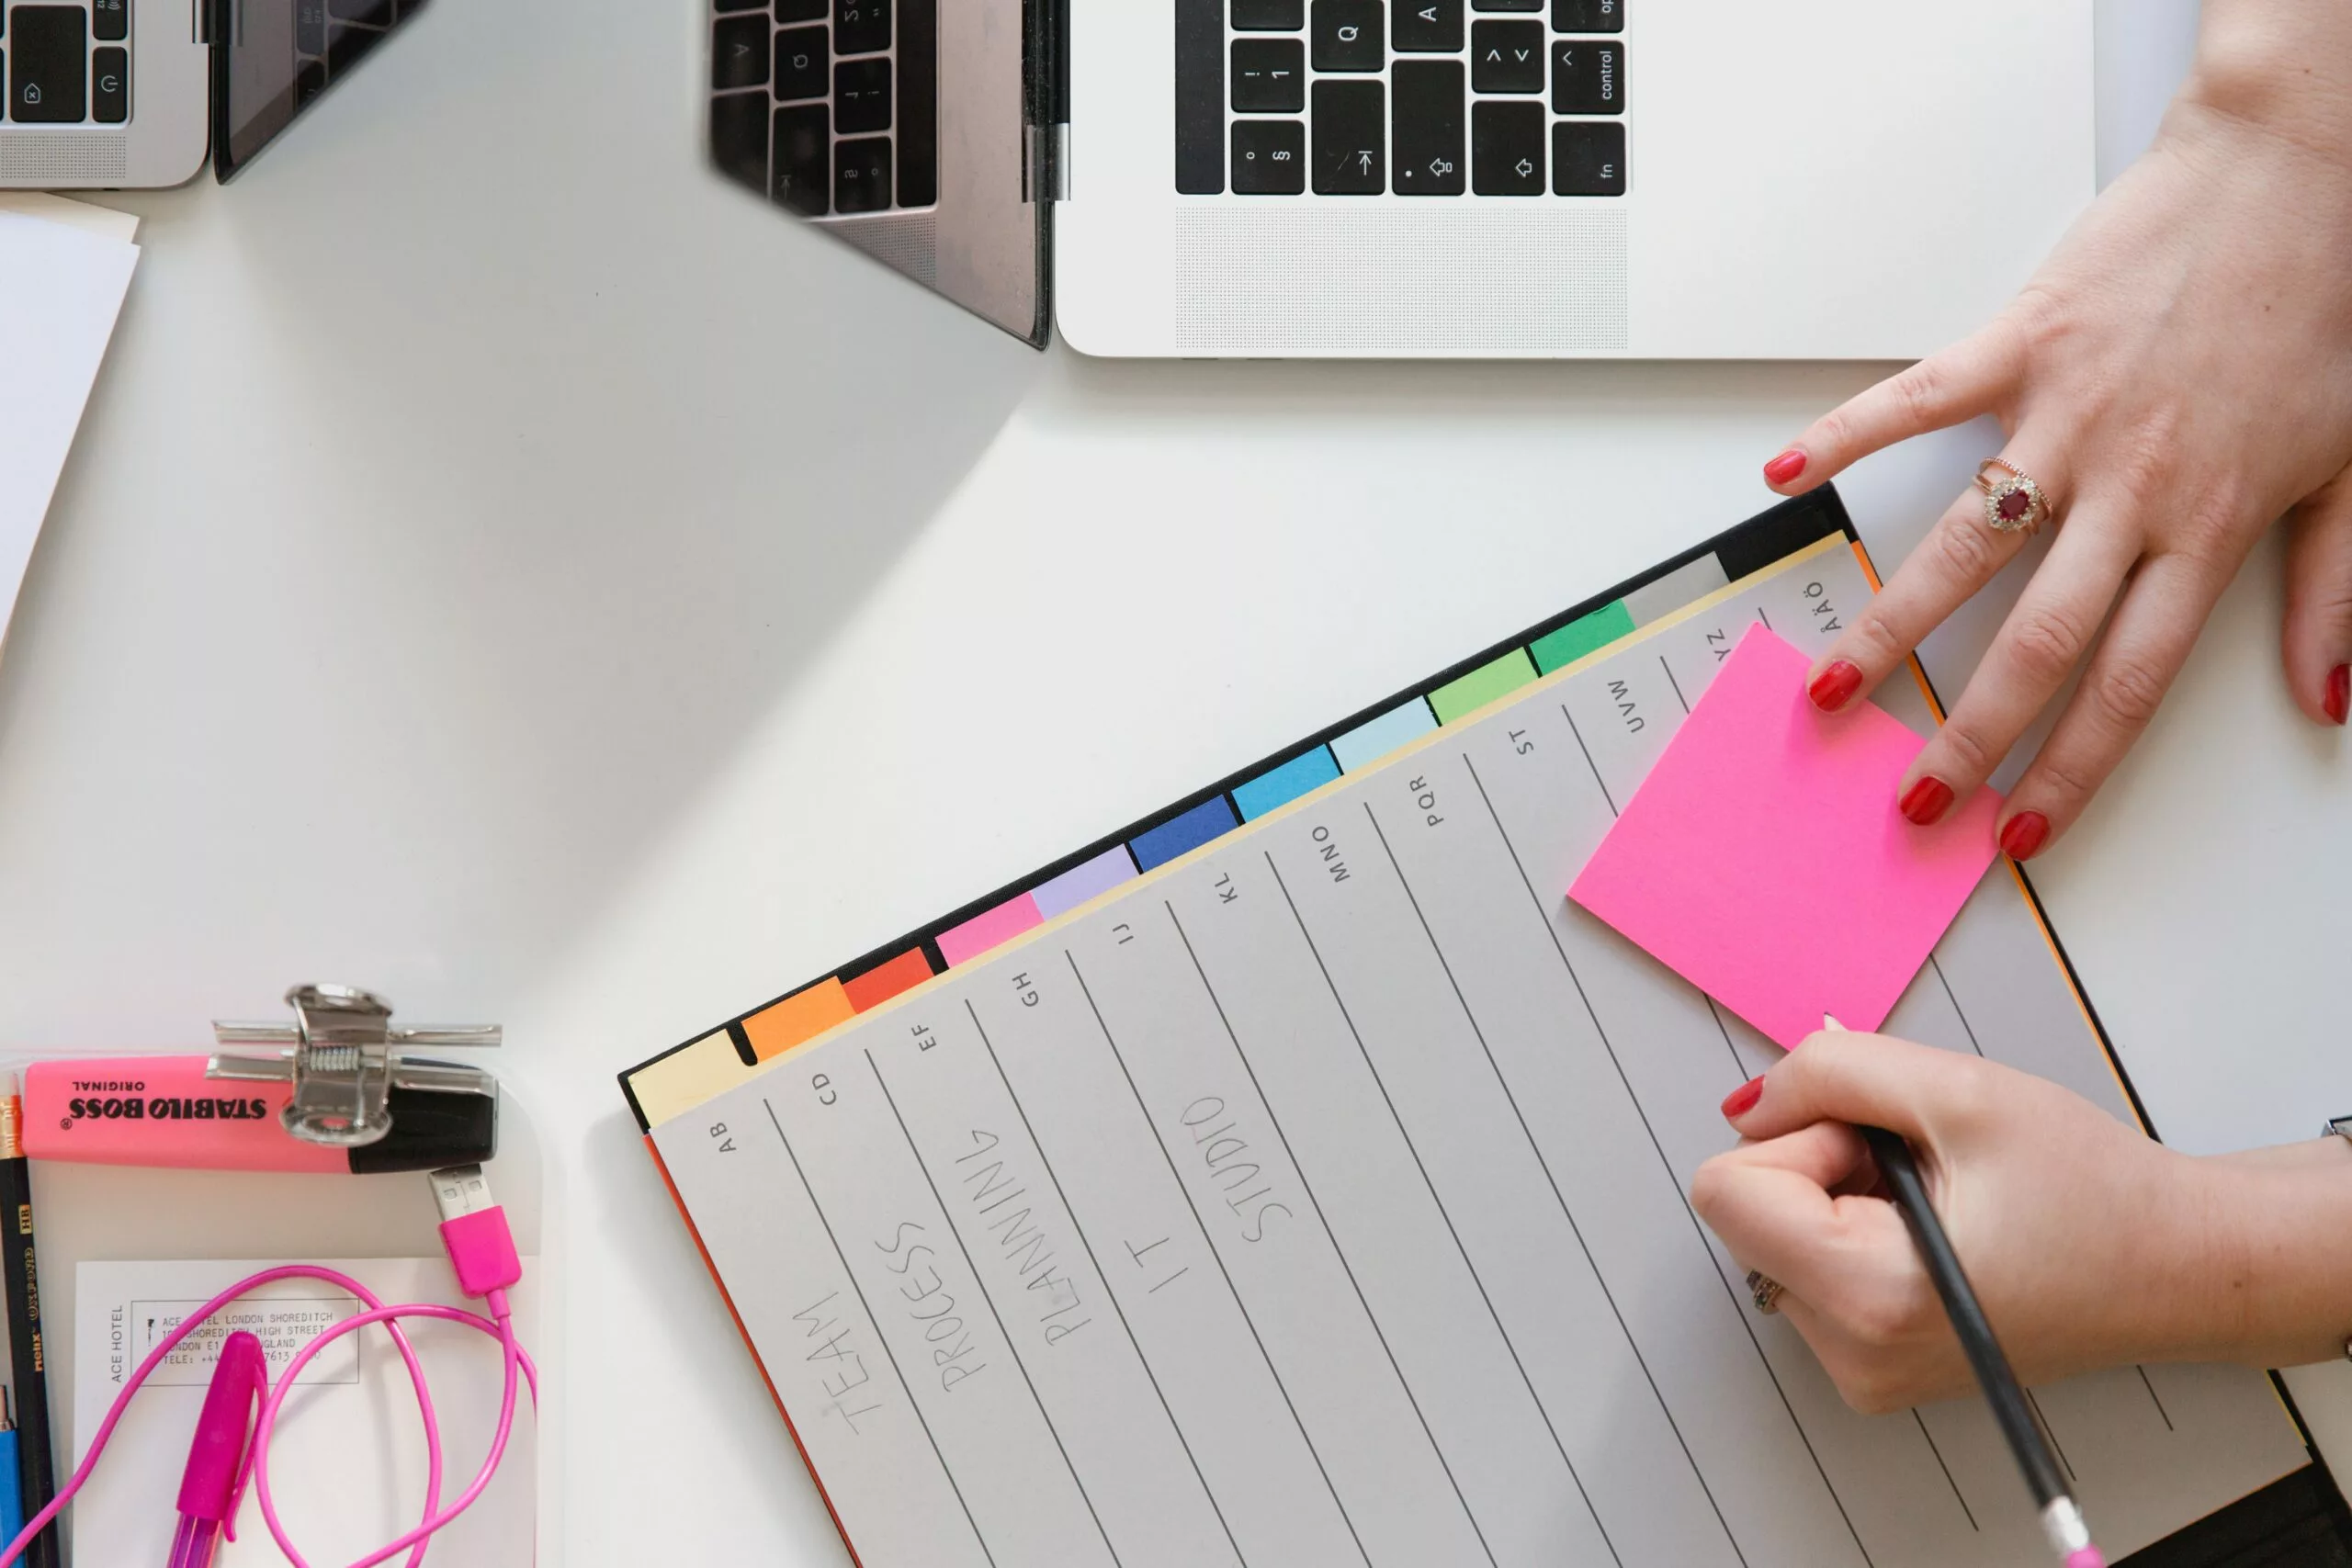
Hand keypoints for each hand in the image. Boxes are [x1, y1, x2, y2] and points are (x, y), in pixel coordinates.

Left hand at [1690, 1032, 2233, 1412]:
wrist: (2179, 1267)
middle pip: (1745, 1213)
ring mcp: (1859, 1370)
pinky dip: (1856, 1231)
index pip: (1726, 1191)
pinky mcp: (1871, 1365)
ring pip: (1775, 1236)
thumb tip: (1747, 1103)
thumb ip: (1828, 1074)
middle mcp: (1852, 1355)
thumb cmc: (2093, 1188)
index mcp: (1870, 1298)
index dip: (1799, 1139)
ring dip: (1841, 1197)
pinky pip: (1809, 1268)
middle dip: (1821, 1166)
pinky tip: (1938, 1233)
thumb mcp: (1958, 1090)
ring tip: (1944, 1204)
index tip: (1883, 1145)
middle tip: (1926, 1171)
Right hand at [1762, 8, 2351, 858]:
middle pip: (2033, 643)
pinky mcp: (2022, 342)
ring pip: (1962, 549)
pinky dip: (1844, 435)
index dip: (2069, 771)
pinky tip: (1787, 476)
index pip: (2128, 683)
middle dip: (1964, 738)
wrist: (2305, 171)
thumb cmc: (2329, 307)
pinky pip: (1916, 400)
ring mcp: (2065, 415)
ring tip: (1833, 685)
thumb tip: (2325, 697)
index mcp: (2209, 525)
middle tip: (1910, 796)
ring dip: (1889, 628)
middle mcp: (2130, 486)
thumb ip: (2332, 592)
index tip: (2018, 830)